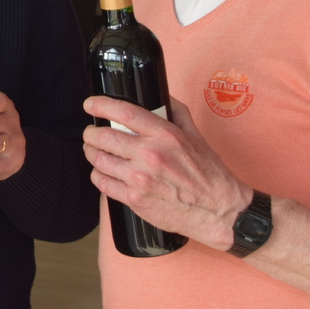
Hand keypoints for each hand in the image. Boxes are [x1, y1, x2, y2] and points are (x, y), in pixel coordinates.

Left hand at [82, 97, 249, 248]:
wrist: (219, 211)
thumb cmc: (209, 175)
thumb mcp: (196, 137)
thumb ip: (177, 113)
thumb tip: (163, 97)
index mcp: (165, 135)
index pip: (124, 113)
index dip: (101, 105)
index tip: (90, 105)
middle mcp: (150, 155)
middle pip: (104, 137)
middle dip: (91, 133)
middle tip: (91, 133)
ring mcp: (141, 179)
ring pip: (99, 160)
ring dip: (92, 153)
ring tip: (95, 152)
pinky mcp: (136, 200)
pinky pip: (103, 183)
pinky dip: (98, 175)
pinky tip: (104, 173)